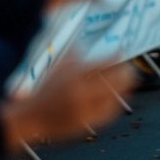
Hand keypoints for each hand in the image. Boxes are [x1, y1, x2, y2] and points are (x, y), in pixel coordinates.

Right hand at [0, 56, 134, 143]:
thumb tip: (91, 37)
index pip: (105, 62)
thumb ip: (76, 53)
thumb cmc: (45, 90)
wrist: (30, 117)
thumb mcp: (59, 65)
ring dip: (126, 87)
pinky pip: (110, 111)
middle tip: (128, 66)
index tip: (122, 50)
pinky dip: (117, 101)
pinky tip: (119, 96)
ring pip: (117, 96)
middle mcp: (82, 92)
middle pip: (117, 79)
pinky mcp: (88, 122)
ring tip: (129, 80)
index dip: (117, 55)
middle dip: (127, 71)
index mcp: (74, 75)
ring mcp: (86, 109)